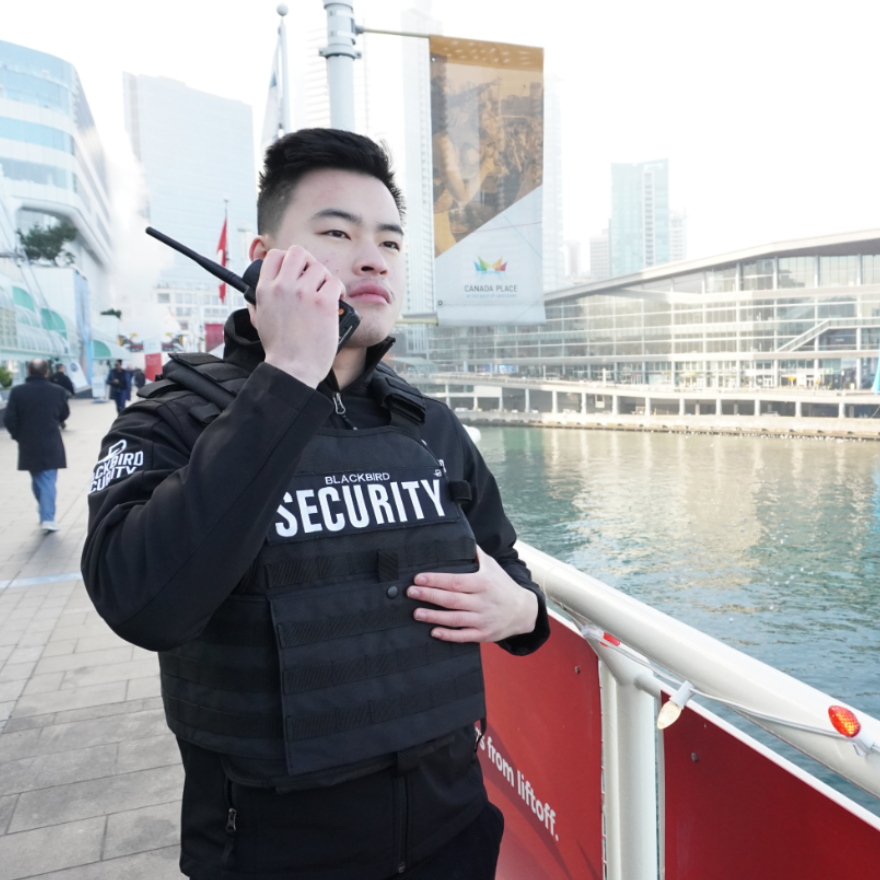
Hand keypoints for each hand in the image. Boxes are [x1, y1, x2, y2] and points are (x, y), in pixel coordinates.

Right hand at [248, 245, 342, 387]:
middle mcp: (283, 287)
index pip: (276, 255)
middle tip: (314, 280)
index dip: (288, 260)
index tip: (296, 272)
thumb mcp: (260, 319)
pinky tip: (336, 301)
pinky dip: (339, 291)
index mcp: (265, 289)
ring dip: (325, 280)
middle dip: (308, 264)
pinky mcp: (323, 303)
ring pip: (320, 268)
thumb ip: (259, 300)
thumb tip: (259, 289)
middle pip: (299, 253)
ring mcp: (304, 293)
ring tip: (325, 296)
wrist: (293, 369)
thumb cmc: (280, 349)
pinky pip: (335, 282)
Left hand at [407, 547, 538, 642]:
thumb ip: (476, 554)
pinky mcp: (483, 634)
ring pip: (455, 619)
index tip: (418, 578)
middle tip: (410, 592)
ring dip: (434, 617)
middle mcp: (482, 601)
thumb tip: (461, 537)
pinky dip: (448, 635)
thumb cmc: (503, 585)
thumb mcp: (493, 566)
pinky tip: (434, 632)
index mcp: (483, 583)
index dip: (436, 580)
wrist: (523, 610)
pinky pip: (464, 636)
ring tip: (416, 613)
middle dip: (429, 595)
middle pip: (452, 599)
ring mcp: (483, 619)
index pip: (456, 581)